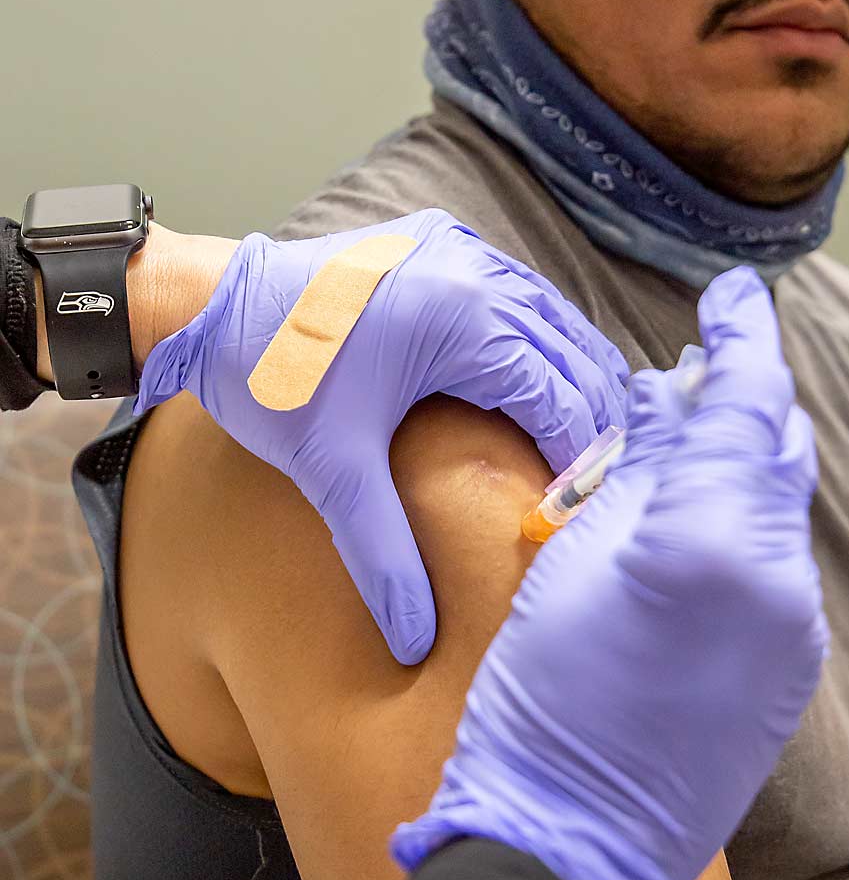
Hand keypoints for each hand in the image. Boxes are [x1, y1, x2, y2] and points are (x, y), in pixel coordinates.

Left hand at [132, 208, 628, 664]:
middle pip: (572, 351)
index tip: (593, 509)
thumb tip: (415, 639)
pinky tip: (538, 383)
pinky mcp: (443, 241)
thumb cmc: (271, 379)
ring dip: (573, 374)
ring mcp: (460, 246)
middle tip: (605, 483)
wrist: (211, 305)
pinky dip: (540, 339)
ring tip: (584, 440)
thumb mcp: (332, 471)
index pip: (558, 394)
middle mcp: (476, 270)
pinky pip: (518, 291)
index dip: (585, 457)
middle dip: (594, 417)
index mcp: (463, 318)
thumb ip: (383, 556)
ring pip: (553, 316)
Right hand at [391, 266, 828, 879]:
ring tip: (675, 436)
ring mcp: (795, 629)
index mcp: (712, 543)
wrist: (569, 841)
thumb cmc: (544, 701)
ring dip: (737, 454)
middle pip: (779, 445)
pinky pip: (776, 556)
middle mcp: (779, 581)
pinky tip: (688, 508)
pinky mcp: (791, 664)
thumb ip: (631, 470)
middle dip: (739, 394)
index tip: (730, 291)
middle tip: (684, 370)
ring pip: (779, 500)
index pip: (747, 403)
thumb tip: (660, 402)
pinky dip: (740, 513)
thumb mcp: (569, 562)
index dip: (741, 336)